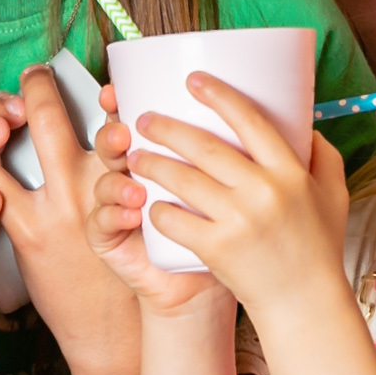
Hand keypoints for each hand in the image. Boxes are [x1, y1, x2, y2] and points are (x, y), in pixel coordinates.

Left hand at [0, 64, 143, 358]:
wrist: (115, 331)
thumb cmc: (129, 273)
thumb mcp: (142, 218)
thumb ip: (129, 179)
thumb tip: (118, 141)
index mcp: (127, 175)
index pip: (115, 118)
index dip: (102, 91)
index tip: (88, 78)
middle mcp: (95, 181)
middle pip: (57, 116)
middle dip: (39, 87)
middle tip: (33, 74)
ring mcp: (61, 204)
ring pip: (23, 140)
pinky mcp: (32, 230)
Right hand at [84, 102, 220, 315]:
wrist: (204, 284)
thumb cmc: (221, 233)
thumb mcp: (233, 186)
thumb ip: (235, 153)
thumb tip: (274, 109)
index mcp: (160, 154)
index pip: (136, 121)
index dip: (119, 102)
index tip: (116, 90)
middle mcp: (134, 173)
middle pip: (112, 143)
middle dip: (113, 133)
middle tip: (126, 133)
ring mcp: (117, 204)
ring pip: (104, 179)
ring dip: (116, 179)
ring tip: (136, 187)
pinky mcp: (109, 236)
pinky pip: (101, 220)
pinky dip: (114, 214)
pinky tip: (132, 214)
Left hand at [125, 81, 350, 330]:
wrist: (305, 305)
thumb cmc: (318, 248)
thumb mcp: (334, 195)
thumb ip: (323, 155)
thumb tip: (306, 124)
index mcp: (290, 172)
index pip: (250, 120)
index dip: (219, 95)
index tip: (193, 80)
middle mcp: (264, 192)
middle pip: (203, 147)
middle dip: (166, 128)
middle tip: (144, 120)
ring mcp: (239, 221)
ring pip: (182, 180)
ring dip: (152, 164)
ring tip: (135, 157)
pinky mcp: (217, 249)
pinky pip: (174, 220)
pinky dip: (157, 211)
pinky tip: (148, 204)